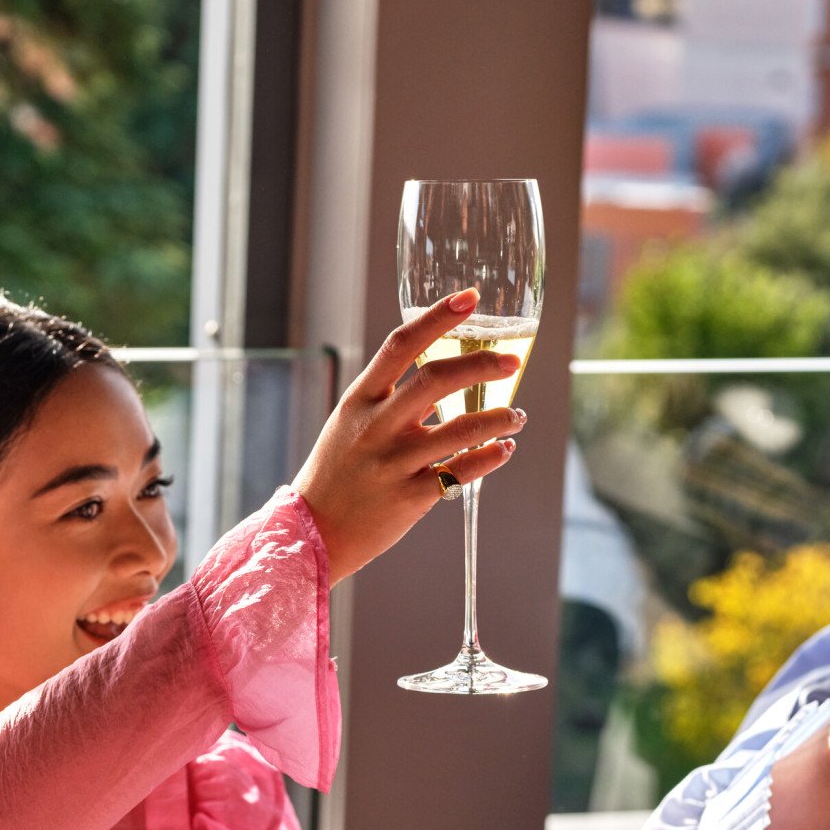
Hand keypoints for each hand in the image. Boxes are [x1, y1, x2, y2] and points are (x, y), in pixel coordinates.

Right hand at [293, 288, 528, 583]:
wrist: (313, 531)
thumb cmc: (338, 472)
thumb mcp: (350, 424)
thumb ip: (389, 399)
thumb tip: (447, 375)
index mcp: (359, 400)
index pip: (401, 345)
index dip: (439, 317)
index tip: (470, 297)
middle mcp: (375, 427)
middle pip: (436, 379)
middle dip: (482, 365)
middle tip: (511, 361)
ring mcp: (392, 463)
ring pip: (459, 430)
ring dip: (498, 418)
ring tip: (516, 416)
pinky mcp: (409, 498)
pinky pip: (460, 472)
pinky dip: (489, 457)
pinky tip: (503, 449)